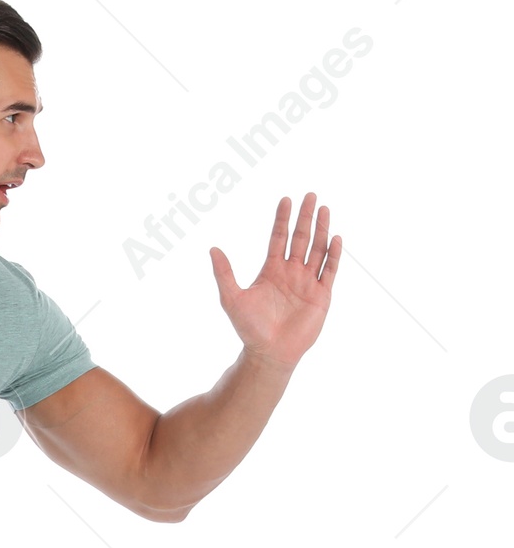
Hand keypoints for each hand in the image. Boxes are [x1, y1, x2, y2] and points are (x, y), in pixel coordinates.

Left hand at [208, 193, 340, 370]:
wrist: (269, 352)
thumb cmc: (249, 328)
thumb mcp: (232, 298)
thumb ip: (224, 274)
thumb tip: (212, 249)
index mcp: (271, 270)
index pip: (278, 238)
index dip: (282, 219)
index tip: (286, 200)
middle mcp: (291, 273)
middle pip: (300, 238)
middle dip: (306, 217)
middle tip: (310, 195)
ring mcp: (308, 282)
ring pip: (317, 249)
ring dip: (322, 229)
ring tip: (324, 208)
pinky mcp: (321, 295)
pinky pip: (330, 270)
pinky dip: (334, 254)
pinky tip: (335, 237)